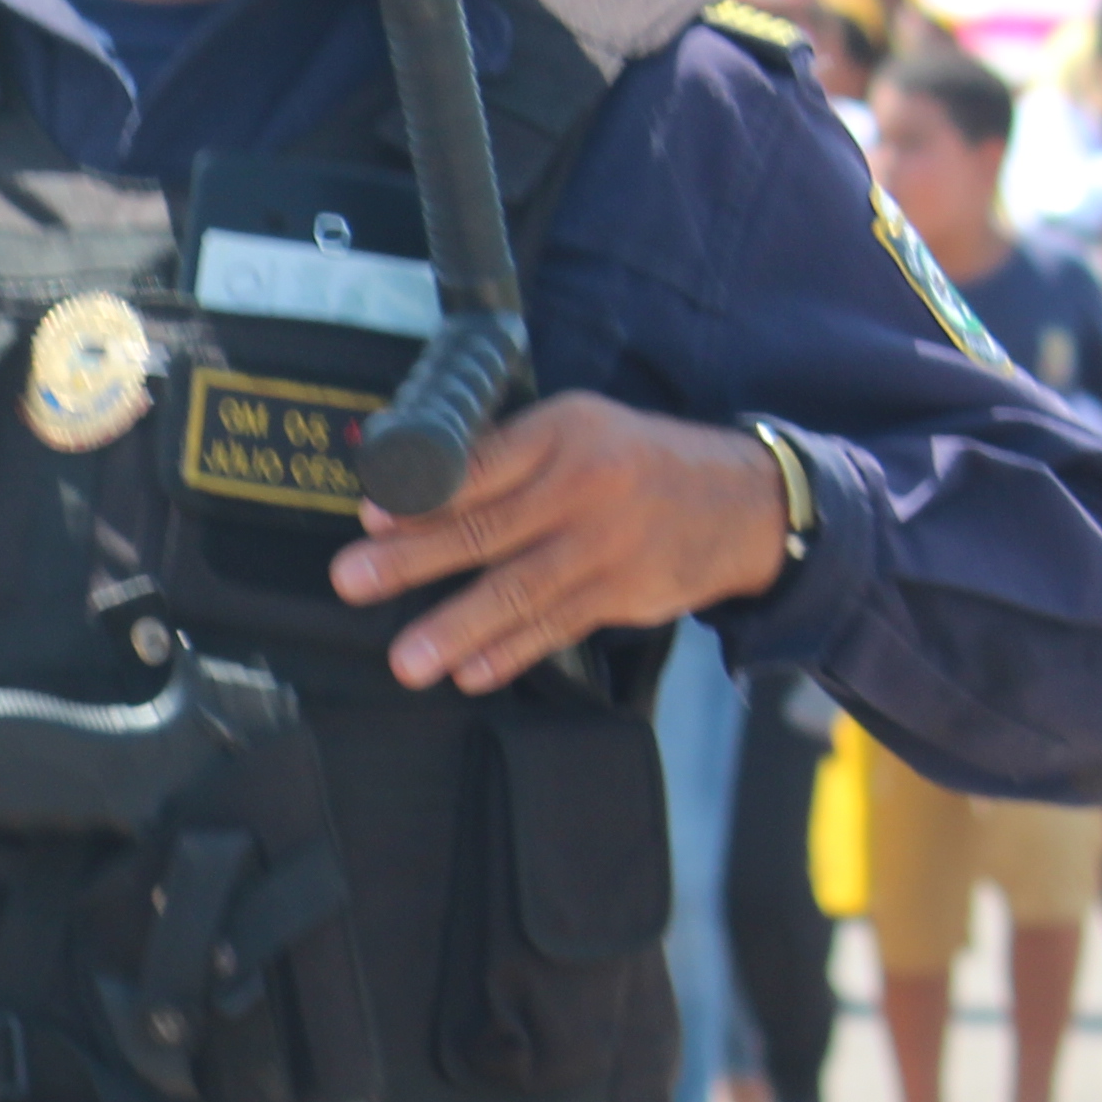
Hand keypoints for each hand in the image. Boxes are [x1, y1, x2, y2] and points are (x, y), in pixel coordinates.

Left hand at [331, 394, 793, 689]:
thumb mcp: (578, 429)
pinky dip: (512, 653)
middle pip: (487, 529)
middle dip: (413, 560)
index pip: (481, 466)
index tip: (372, 516)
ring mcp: (606, 548)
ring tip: (408, 660)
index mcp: (562, 436)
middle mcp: (583, 489)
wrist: (746, 501)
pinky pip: (557, 628)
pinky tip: (472, 672)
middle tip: (354, 580)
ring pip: (519, 591)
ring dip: (457, 627)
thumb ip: (504, 456)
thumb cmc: (637, 461)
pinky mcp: (624, 595)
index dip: (423, 494)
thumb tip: (408, 485)